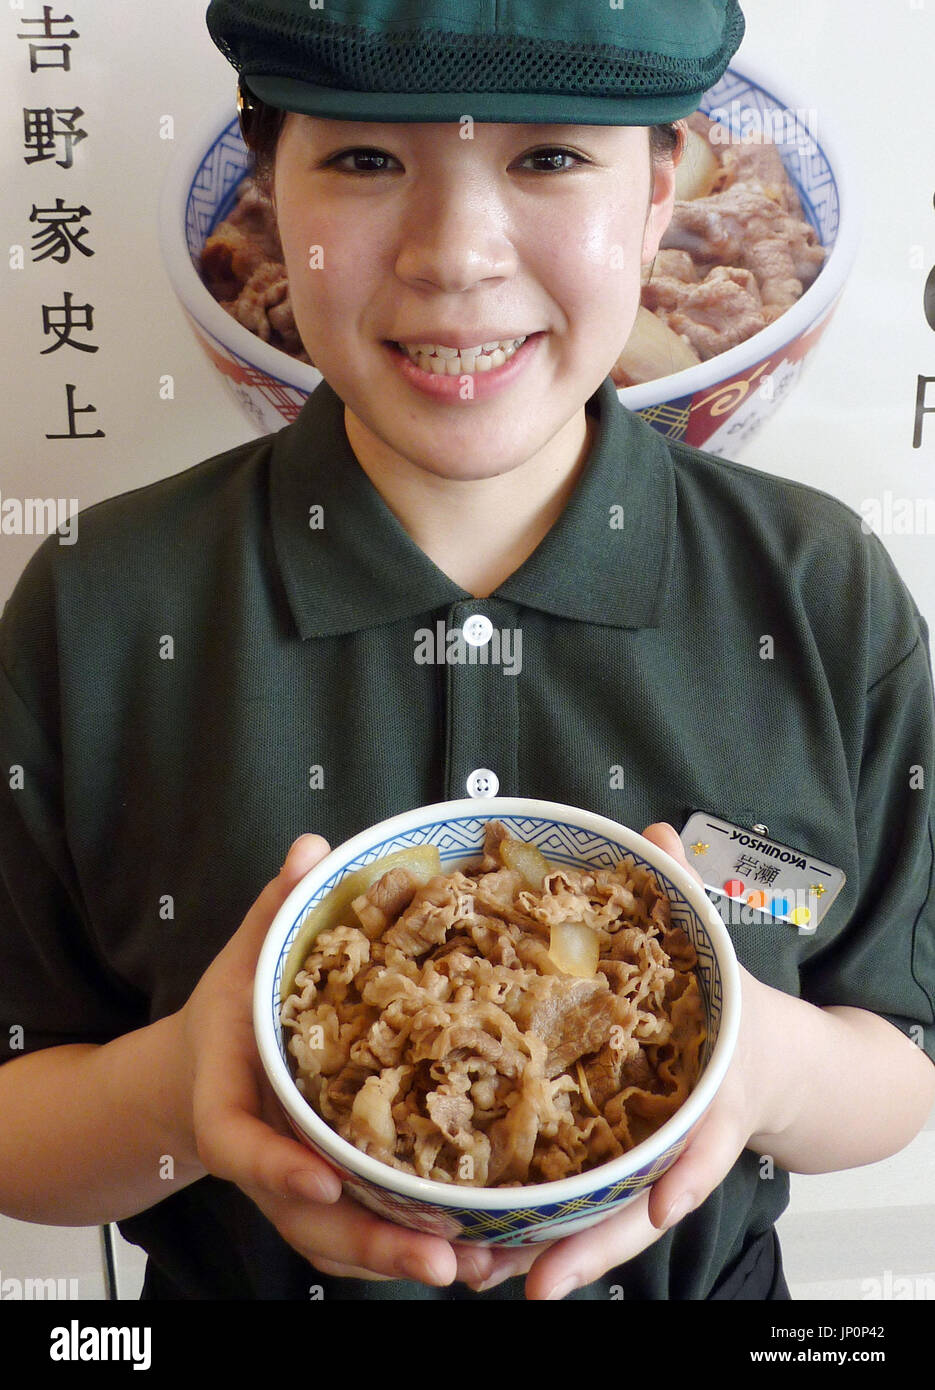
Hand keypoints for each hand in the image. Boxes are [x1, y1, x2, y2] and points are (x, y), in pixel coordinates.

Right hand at [178, 833, 493, 1287]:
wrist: (203, 1070)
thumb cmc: (232, 1011)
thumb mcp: (248, 955)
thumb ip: (277, 908)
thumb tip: (313, 847)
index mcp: (230, 1097)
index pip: (237, 1144)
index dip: (277, 1168)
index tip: (324, 1178)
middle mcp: (266, 1157)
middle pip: (307, 1218)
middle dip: (372, 1242)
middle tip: (442, 1258)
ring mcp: (297, 1186)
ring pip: (343, 1241)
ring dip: (408, 1259)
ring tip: (484, 1268)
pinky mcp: (330, 1199)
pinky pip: (367, 1236)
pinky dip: (417, 1251)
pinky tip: (485, 1256)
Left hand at [460, 821, 766, 1298]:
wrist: (766, 1060)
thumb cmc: (726, 1005)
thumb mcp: (712, 948)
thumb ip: (682, 894)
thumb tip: (659, 828)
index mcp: (708, 1090)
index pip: (704, 1139)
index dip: (685, 1171)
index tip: (665, 1204)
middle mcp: (679, 1142)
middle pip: (640, 1205)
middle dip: (588, 1244)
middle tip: (532, 1278)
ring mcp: (650, 1165)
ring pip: (604, 1226)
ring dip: (546, 1256)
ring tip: (478, 1280)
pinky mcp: (619, 1172)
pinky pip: (580, 1212)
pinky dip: (540, 1237)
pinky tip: (483, 1258)